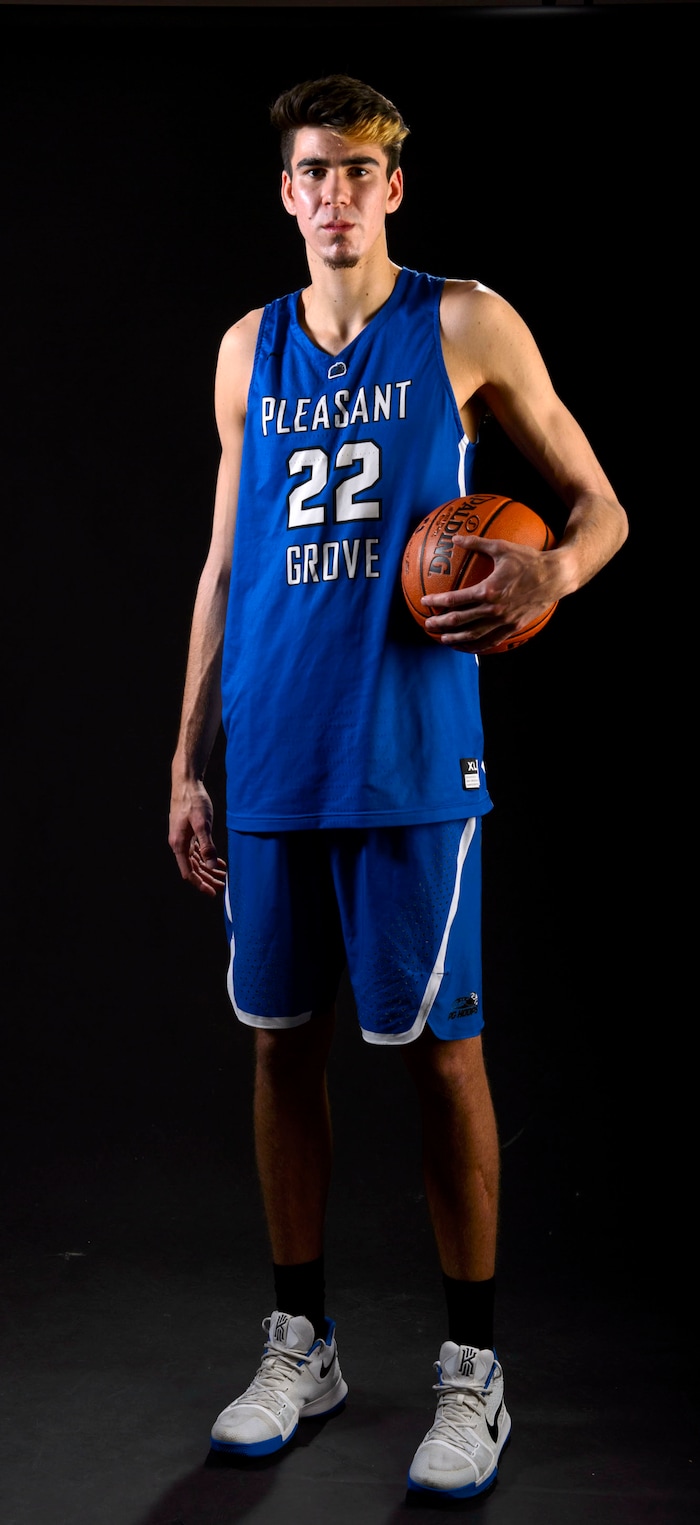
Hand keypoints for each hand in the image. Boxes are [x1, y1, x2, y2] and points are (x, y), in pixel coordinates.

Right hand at [168, 778, 226, 896]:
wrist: (187, 784)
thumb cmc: (194, 802)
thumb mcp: (202, 824)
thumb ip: (207, 846)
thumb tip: (211, 866)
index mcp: (179, 845)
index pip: (189, 872)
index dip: (200, 884)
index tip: (212, 893)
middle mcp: (179, 844)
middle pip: (193, 868)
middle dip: (206, 879)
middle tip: (221, 886)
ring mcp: (183, 838)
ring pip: (196, 861)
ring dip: (208, 870)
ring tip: (222, 877)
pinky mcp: (188, 833)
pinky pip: (197, 851)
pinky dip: (207, 858)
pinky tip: (218, 862)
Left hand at [421, 532, 559, 651]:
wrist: (556, 576)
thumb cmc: (529, 559)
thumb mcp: (502, 547)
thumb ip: (476, 543)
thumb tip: (455, 539)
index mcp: (488, 590)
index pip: (455, 600)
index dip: (437, 601)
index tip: (425, 601)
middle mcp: (494, 609)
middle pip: (460, 621)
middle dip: (440, 624)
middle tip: (427, 624)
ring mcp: (504, 621)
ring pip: (474, 635)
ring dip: (456, 638)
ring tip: (443, 639)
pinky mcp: (514, 627)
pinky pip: (492, 640)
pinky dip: (478, 645)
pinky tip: (469, 646)